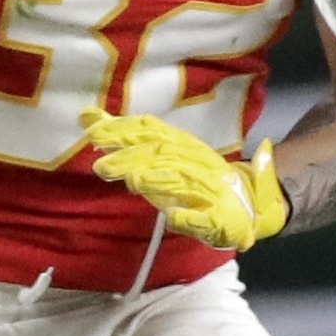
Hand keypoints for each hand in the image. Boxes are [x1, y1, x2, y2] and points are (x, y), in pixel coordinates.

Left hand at [84, 114, 288, 251]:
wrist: (249, 204)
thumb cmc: (196, 178)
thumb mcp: (160, 155)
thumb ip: (125, 138)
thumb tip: (86, 116)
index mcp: (181, 144)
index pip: (151, 130)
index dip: (123, 129)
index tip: (93, 131)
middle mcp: (195, 162)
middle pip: (161, 155)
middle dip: (132, 158)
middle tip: (102, 166)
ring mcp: (210, 189)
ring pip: (182, 181)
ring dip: (159, 181)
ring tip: (134, 182)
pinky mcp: (219, 217)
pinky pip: (203, 217)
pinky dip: (189, 217)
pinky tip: (173, 219)